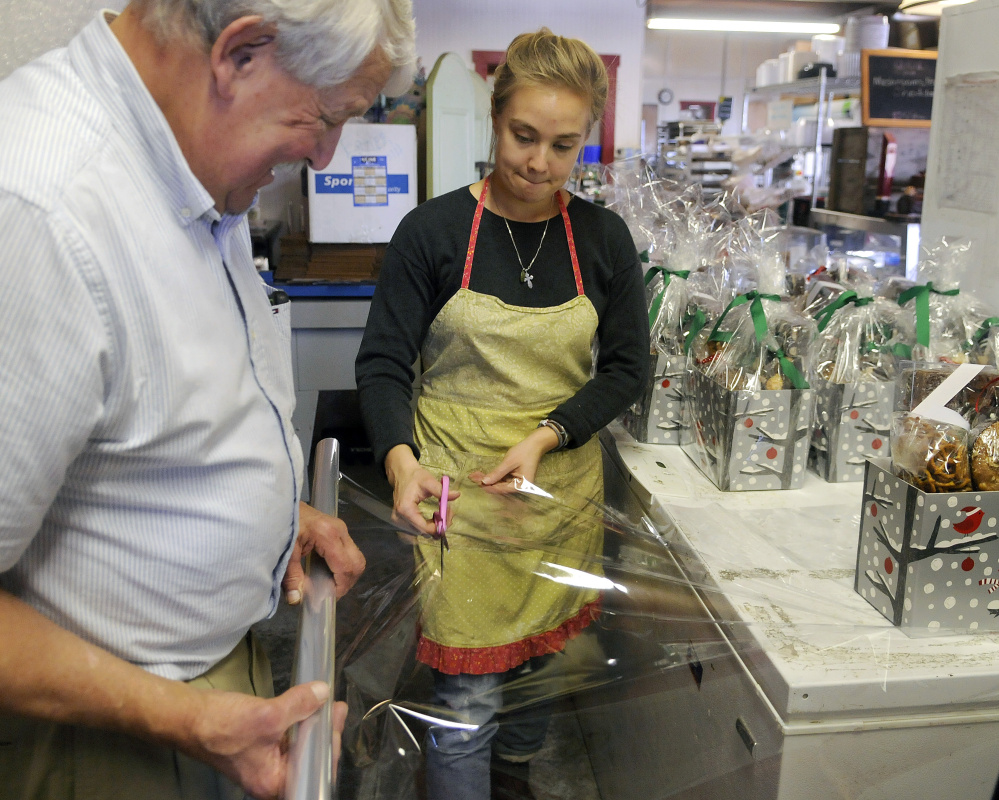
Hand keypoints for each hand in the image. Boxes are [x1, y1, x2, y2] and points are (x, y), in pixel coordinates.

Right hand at [185, 682, 345, 799]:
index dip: (330, 743)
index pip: (315, 770)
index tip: (337, 714)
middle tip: (335, 707)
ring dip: (312, 726)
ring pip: (298, 748)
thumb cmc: (222, 726)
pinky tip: (306, 707)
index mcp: (273, 783)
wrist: (186, 717)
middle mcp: (270, 778)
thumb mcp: (267, 715)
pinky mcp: (259, 748)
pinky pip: (286, 740)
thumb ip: (299, 705)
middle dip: (324, 733)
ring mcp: (264, 764)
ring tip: (326, 704)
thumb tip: (323, 692)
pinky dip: (297, 724)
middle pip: (309, 759)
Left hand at [283, 502, 364, 601]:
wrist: (278, 502)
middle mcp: (340, 531)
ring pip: (355, 558)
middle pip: (357, 563)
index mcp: (328, 535)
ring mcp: (341, 529)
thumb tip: (297, 600)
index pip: (346, 567)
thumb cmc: (281, 524)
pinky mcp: (338, 530)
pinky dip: (341, 566)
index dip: (340, 587)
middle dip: (346, 582)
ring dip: (345, 575)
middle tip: (328, 593)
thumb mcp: (284, 552)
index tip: (325, 599)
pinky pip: (348, 553)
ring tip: (326, 584)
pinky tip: (324, 572)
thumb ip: (291, 577)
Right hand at [384, 444, 458, 534]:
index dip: (440, 525)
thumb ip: (441, 490)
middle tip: (448, 511)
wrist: (402, 475)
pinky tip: (433, 518)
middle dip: (439, 525)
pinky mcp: (400, 523)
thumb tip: (457, 495)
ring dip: (434, 526)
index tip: (449, 513)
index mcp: (406, 510)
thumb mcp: (428, 481)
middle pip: (424, 532)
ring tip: (441, 513)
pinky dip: (427, 527)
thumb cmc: (415, 477)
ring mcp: (398, 522)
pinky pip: (416, 531)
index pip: (425, 528)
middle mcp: (399, 519)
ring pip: (421, 533)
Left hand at [473, 427, 558, 492]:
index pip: (501, 489)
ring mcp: (517, 484)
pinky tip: (482, 474)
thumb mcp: (509, 462)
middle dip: (486, 483)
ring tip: (474, 475)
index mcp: (521, 486)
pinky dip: (493, 477)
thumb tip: (484, 482)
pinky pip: (502, 480)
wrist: (535, 444)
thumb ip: (497, 473)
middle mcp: (519, 488)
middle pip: (499, 488)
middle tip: (472, 477)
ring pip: (499, 484)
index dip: (488, 486)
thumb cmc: (524, 452)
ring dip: (488, 480)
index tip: (476, 482)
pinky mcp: (514, 479)